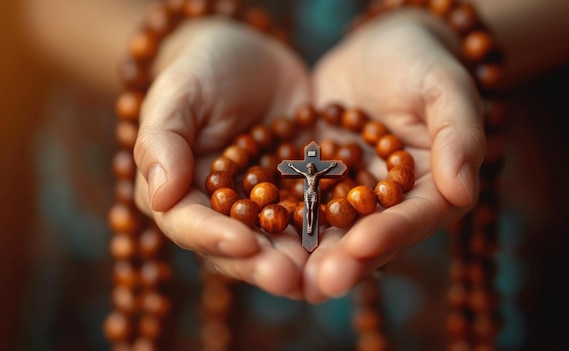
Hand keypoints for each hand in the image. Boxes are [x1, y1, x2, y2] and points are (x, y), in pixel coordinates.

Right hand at [133, 18, 310, 297]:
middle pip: (241, 247)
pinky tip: (361, 245)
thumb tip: (159, 195)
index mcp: (180, 195)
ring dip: (306, 262)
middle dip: (266, 264)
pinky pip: (320, 216)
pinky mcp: (302, 195)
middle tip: (292, 278)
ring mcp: (266, 207)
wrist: (248, 56)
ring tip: (329, 274)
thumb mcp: (177, 95)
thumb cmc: (200, 70)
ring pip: (284, 242)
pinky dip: (337, 232)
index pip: (191, 225)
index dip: (214, 237)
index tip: (242, 242)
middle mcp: (224, 212)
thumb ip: (162, 141)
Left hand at [305, 9, 485, 301]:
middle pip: (370, 239)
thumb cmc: (423, 61)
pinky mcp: (319, 183)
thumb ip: (459, 135)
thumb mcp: (446, 88)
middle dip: (344, 261)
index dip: (392, 234)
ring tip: (282, 275)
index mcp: (433, 189)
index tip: (364, 245)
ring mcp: (352, 196)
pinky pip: (298, 204)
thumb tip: (463, 190)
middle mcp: (392, 203)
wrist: (381, 46)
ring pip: (330, 231)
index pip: (416, 219)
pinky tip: (255, 235)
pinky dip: (279, 219)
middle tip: (317, 284)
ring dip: (307, 255)